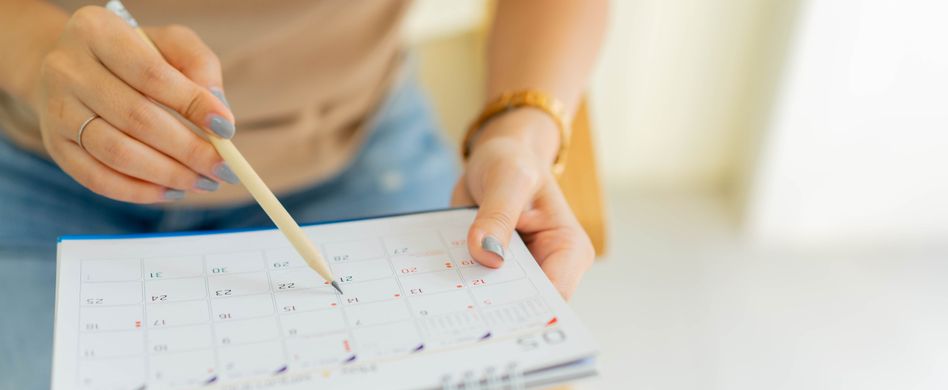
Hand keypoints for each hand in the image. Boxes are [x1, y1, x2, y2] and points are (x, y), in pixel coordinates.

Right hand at [31, 6, 235, 202]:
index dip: (192, 104)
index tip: (227, 129)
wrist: (73, 68)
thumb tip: (219, 113)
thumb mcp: (170, 44)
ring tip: (203, 182)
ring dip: (168, 175)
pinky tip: (172, 190)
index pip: (151, 74)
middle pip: (136, 118)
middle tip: (223, 168)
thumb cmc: (135, 55)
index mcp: (96, 32)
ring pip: (117, 153)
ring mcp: (56, 110)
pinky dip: (140, 191)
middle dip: (188, 150)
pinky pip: (97, 179)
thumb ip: (199, 66)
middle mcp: (67, 69)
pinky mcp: (55, 146)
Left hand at [451, 109, 594, 299]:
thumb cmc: (513, 162)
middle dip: (493, 308)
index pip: (552, 294)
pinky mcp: (495, 271)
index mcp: (569, 249)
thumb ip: (498, 215)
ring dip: (471, 298)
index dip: (523, 308)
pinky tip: (435, 281)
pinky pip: (477, 288)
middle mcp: (549, 267)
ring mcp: (521, 273)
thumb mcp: (507, 178)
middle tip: (454, 305)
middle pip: (523, 305)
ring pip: (497, 302)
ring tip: (441, 295)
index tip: (487, 309)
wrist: (498, 158)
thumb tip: (487, 254)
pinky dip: (458, 284)